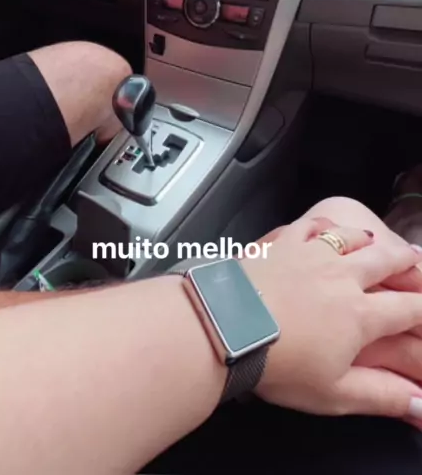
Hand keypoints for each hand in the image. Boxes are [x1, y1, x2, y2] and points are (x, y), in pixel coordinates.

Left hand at [242, 216, 421, 420]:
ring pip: (351, 237)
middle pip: (385, 261)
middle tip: (413, 257)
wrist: (229, 327)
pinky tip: (324, 228)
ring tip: (375, 239)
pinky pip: (310, 226)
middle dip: (404, 260)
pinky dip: (323, 226)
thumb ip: (383, 396)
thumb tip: (420, 405)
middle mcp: (342, 276)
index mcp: (360, 314)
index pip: (408, 307)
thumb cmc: (280, 364)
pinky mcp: (282, 243)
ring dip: (368, 238)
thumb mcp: (335, 393)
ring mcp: (311, 254)